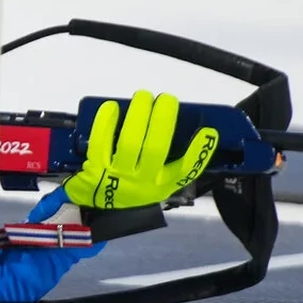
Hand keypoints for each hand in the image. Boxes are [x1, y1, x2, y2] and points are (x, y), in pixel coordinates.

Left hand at [63, 91, 216, 209]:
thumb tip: (196, 129)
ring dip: (138, 116)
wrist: (99, 206)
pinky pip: (100, 142)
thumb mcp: (158, 181)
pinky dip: (106, 122)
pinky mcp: (95, 167)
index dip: (199, 152)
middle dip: (162, 119)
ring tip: (144, 96)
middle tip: (165, 98)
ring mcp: (117, 175)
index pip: (185, 171)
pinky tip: (112, 107)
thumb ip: (174, 161)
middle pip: (155, 149)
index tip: (207, 131)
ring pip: (130, 143)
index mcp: (161, 184)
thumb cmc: (133, 185)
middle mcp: (141, 182)